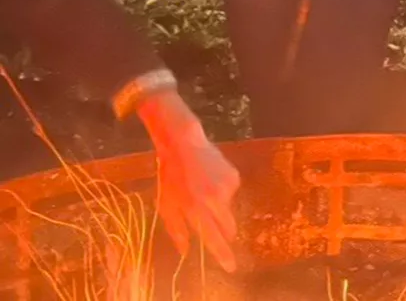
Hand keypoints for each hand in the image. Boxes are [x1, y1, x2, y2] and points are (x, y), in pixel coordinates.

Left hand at [135, 90, 240, 270]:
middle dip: (222, 231)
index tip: (231, 266)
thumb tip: (185, 250)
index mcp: (195, 209)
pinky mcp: (234, 177)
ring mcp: (227, 188)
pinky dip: (222, 192)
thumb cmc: (170, 177)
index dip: (223, 254)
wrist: (185, 144)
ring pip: (228, 209)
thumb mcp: (166, 205)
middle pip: (227, 227)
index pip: (213, 238)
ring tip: (203, 191)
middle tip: (209, 221)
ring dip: (219, 208)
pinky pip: (231, 193)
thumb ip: (177, 229)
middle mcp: (215, 200)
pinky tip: (211, 179)